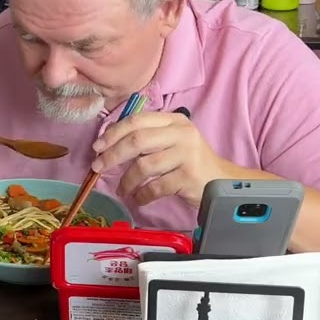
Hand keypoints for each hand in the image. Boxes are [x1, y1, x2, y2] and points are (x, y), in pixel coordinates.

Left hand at [91, 111, 235, 207]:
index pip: (137, 120)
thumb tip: (107, 146)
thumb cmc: (189, 162)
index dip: (113, 133)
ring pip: (144, 165)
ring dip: (126, 180)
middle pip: (137, 140)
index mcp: (174, 120)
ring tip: (122, 189)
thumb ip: (146, 138)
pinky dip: (142, 195)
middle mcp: (181, 134)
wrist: (221, 181)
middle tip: (98, 167)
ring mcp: (186, 154)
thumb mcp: (171, 141)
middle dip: (112, 155)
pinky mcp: (188, 176)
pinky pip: (155, 187)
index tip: (97, 146)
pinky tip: (138, 198)